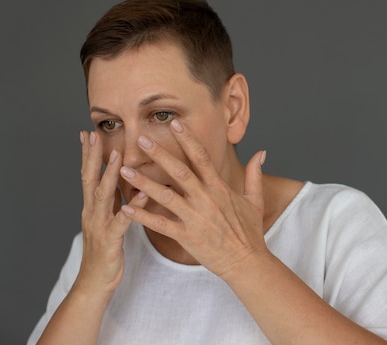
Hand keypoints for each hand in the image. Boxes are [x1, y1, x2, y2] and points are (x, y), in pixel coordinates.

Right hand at [77, 131, 147, 293]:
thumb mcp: (107, 222)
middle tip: (94, 134)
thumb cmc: (105, 251)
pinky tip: (142, 193)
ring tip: (117, 155)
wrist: (95, 283)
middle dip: (92, 156)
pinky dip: (132, 206)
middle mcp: (92, 213)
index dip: (88, 154)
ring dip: (109, 174)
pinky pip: (123, 221)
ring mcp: (99, 226)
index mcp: (92, 208)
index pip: (88, 175)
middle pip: (90, 179)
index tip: (89, 133)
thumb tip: (121, 181)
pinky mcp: (110, 240)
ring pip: (103, 196)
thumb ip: (112, 202)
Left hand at [118, 119, 267, 277]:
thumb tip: (261, 152)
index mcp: (220, 188)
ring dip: (144, 182)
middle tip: (142, 138)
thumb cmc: (250, 232)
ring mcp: (195, 218)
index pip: (202, 157)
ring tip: (124, 170)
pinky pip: (161, 225)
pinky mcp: (187, 237)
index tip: (174, 124)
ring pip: (166, 196)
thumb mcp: (255, 200)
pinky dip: (143, 216)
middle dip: (160, 154)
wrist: (247, 262)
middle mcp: (206, 200)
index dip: (188, 139)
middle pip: (180, 172)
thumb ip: (255, 174)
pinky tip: (126, 208)